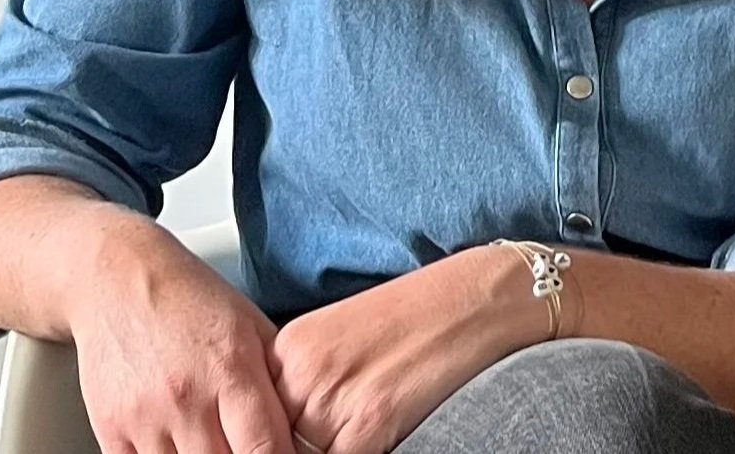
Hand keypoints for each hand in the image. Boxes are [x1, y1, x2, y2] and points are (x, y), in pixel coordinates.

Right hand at [69, 222, 294, 453]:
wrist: (118, 278)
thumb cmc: (189, 296)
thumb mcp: (249, 323)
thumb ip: (275, 375)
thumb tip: (299, 420)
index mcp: (231, 369)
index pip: (266, 450)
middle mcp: (188, 399)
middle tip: (244, 444)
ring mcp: (144, 419)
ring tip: (211, 441)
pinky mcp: (109, 432)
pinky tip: (176, 446)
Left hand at [270, 244, 543, 453]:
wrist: (474, 295)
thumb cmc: (421, 317)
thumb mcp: (344, 344)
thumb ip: (309, 390)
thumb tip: (292, 436)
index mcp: (287, 349)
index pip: (260, 424)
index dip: (277, 440)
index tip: (292, 441)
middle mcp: (297, 372)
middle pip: (279, 443)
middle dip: (301, 448)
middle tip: (345, 430)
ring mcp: (328, 399)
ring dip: (335, 451)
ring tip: (368, 431)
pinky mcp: (366, 423)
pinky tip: (385, 441)